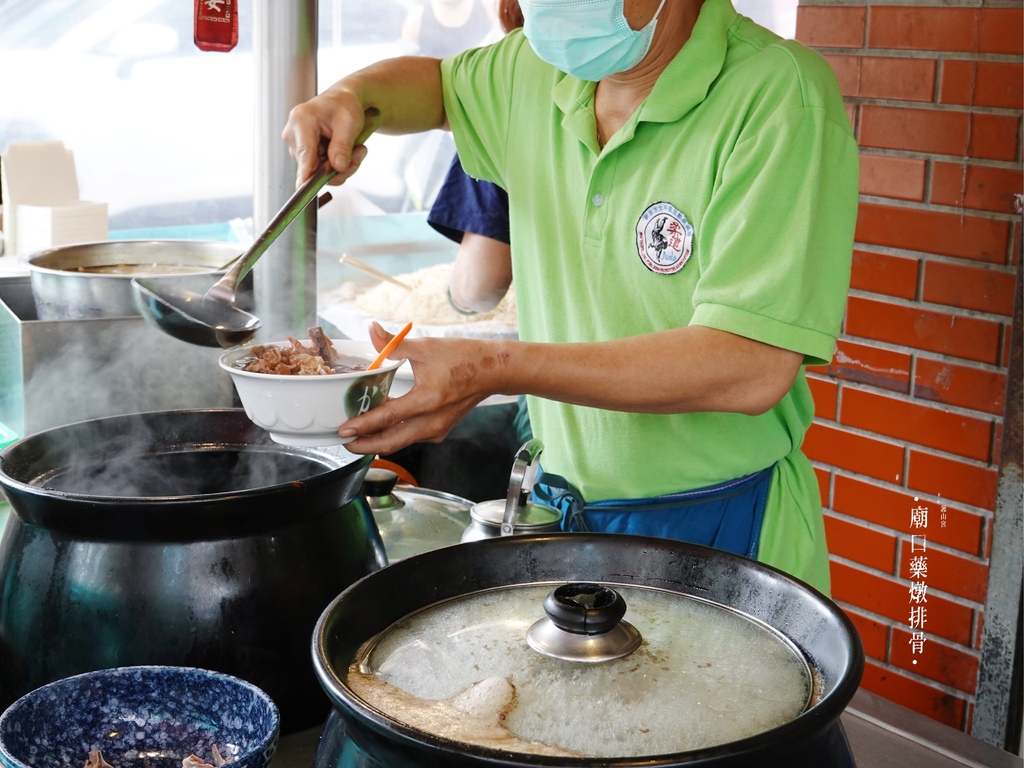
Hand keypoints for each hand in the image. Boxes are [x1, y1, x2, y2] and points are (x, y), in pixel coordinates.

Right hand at [281, 89, 377, 186]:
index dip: (306, 172)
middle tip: (359, 152)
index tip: (303, 187)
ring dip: (340, 166)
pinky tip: (345, 152)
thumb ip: (342, 146)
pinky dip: (336, 165)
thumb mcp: (349, 123)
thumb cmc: (344, 105)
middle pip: (313, 167)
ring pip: (318, 172)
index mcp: (301, 120)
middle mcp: (293, 134)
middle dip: (339, 167)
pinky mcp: (303, 153)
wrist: (342, 100)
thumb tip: (338, 167)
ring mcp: (296, 145)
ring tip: (355, 149)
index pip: (304, 152)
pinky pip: (320, 170)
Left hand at [338, 323, 507, 454]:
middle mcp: (433, 420)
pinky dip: (394, 435)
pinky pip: (412, 437)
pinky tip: (382, 428)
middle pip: (392, 442)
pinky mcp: (441, 430)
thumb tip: (371, 330)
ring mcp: (438, 429)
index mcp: (428, 399)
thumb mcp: (425, 346)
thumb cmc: (463, 357)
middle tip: (344, 442)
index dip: (363, 425)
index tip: (344, 430)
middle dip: (365, 445)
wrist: (493, 370)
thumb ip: (394, 343)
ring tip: (357, 438)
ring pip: (402, 442)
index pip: (388, 417)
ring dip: (378, 442)